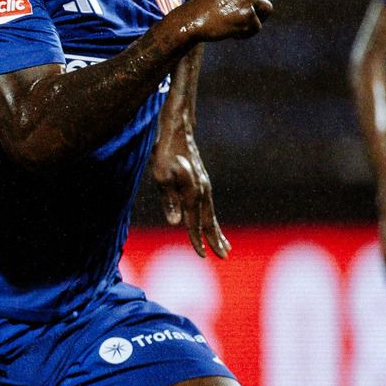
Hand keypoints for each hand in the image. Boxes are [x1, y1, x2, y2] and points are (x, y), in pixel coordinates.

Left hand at [150, 129, 227, 258]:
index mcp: (192, 193)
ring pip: (210, 214)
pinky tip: (210, 223)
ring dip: (216, 231)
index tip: (201, 256)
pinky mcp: (201, 180)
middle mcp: (202, 191)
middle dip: (215, 240)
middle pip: (209, 221)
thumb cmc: (163, 152)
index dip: (196, 240)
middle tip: (224, 256)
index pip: (194, 223)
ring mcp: (203, 185)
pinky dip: (211, 218)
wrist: (176, 129)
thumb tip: (176, 223)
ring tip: (224, 246)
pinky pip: (207, 205)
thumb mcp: (160, 176)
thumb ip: (169, 200)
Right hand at [174, 0, 271, 42]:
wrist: (189, 21)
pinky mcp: (249, 15)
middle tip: (240, 19)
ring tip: (240, 27)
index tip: (245, 4)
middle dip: (254, 8)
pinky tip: (233, 35)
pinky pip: (257, 27)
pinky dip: (246, 33)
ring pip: (266, 9)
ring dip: (255, 19)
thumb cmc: (197, 5)